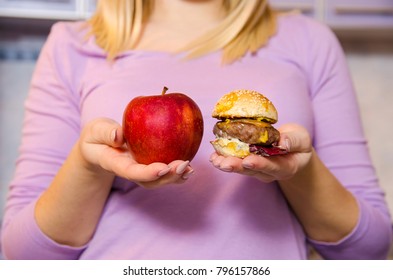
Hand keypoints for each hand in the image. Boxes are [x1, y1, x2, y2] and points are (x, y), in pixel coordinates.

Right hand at [78, 118, 192, 187]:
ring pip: (159, 180)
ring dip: (175, 177)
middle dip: (167, 177)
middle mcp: (130, 170)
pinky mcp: (148, 164)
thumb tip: (119, 135)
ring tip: (189, 169)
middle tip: (183, 166)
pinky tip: (190, 166)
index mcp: (115, 163)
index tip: (163, 167)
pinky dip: (177, 171)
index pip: (131, 172)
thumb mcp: (95, 131)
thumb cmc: (96, 137)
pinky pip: (164, 171)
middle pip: (149, 181)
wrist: (98, 146)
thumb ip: (105, 133)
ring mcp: (140, 169)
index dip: (148, 172)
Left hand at [209, 123, 312, 181]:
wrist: (293, 151)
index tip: (248, 161)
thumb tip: (282, 142)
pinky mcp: (248, 165)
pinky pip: (236, 163)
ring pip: (241, 168)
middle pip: (252, 171)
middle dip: (237, 166)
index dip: (260, 164)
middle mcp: (269, 173)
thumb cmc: (297, 144)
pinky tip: (214, 156)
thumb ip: (293, 140)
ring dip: (226, 164)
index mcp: (285, 167)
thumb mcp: (302, 139)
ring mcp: (258, 171)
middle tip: (224, 163)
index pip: (272, 167)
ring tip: (214, 160)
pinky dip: (224, 158)